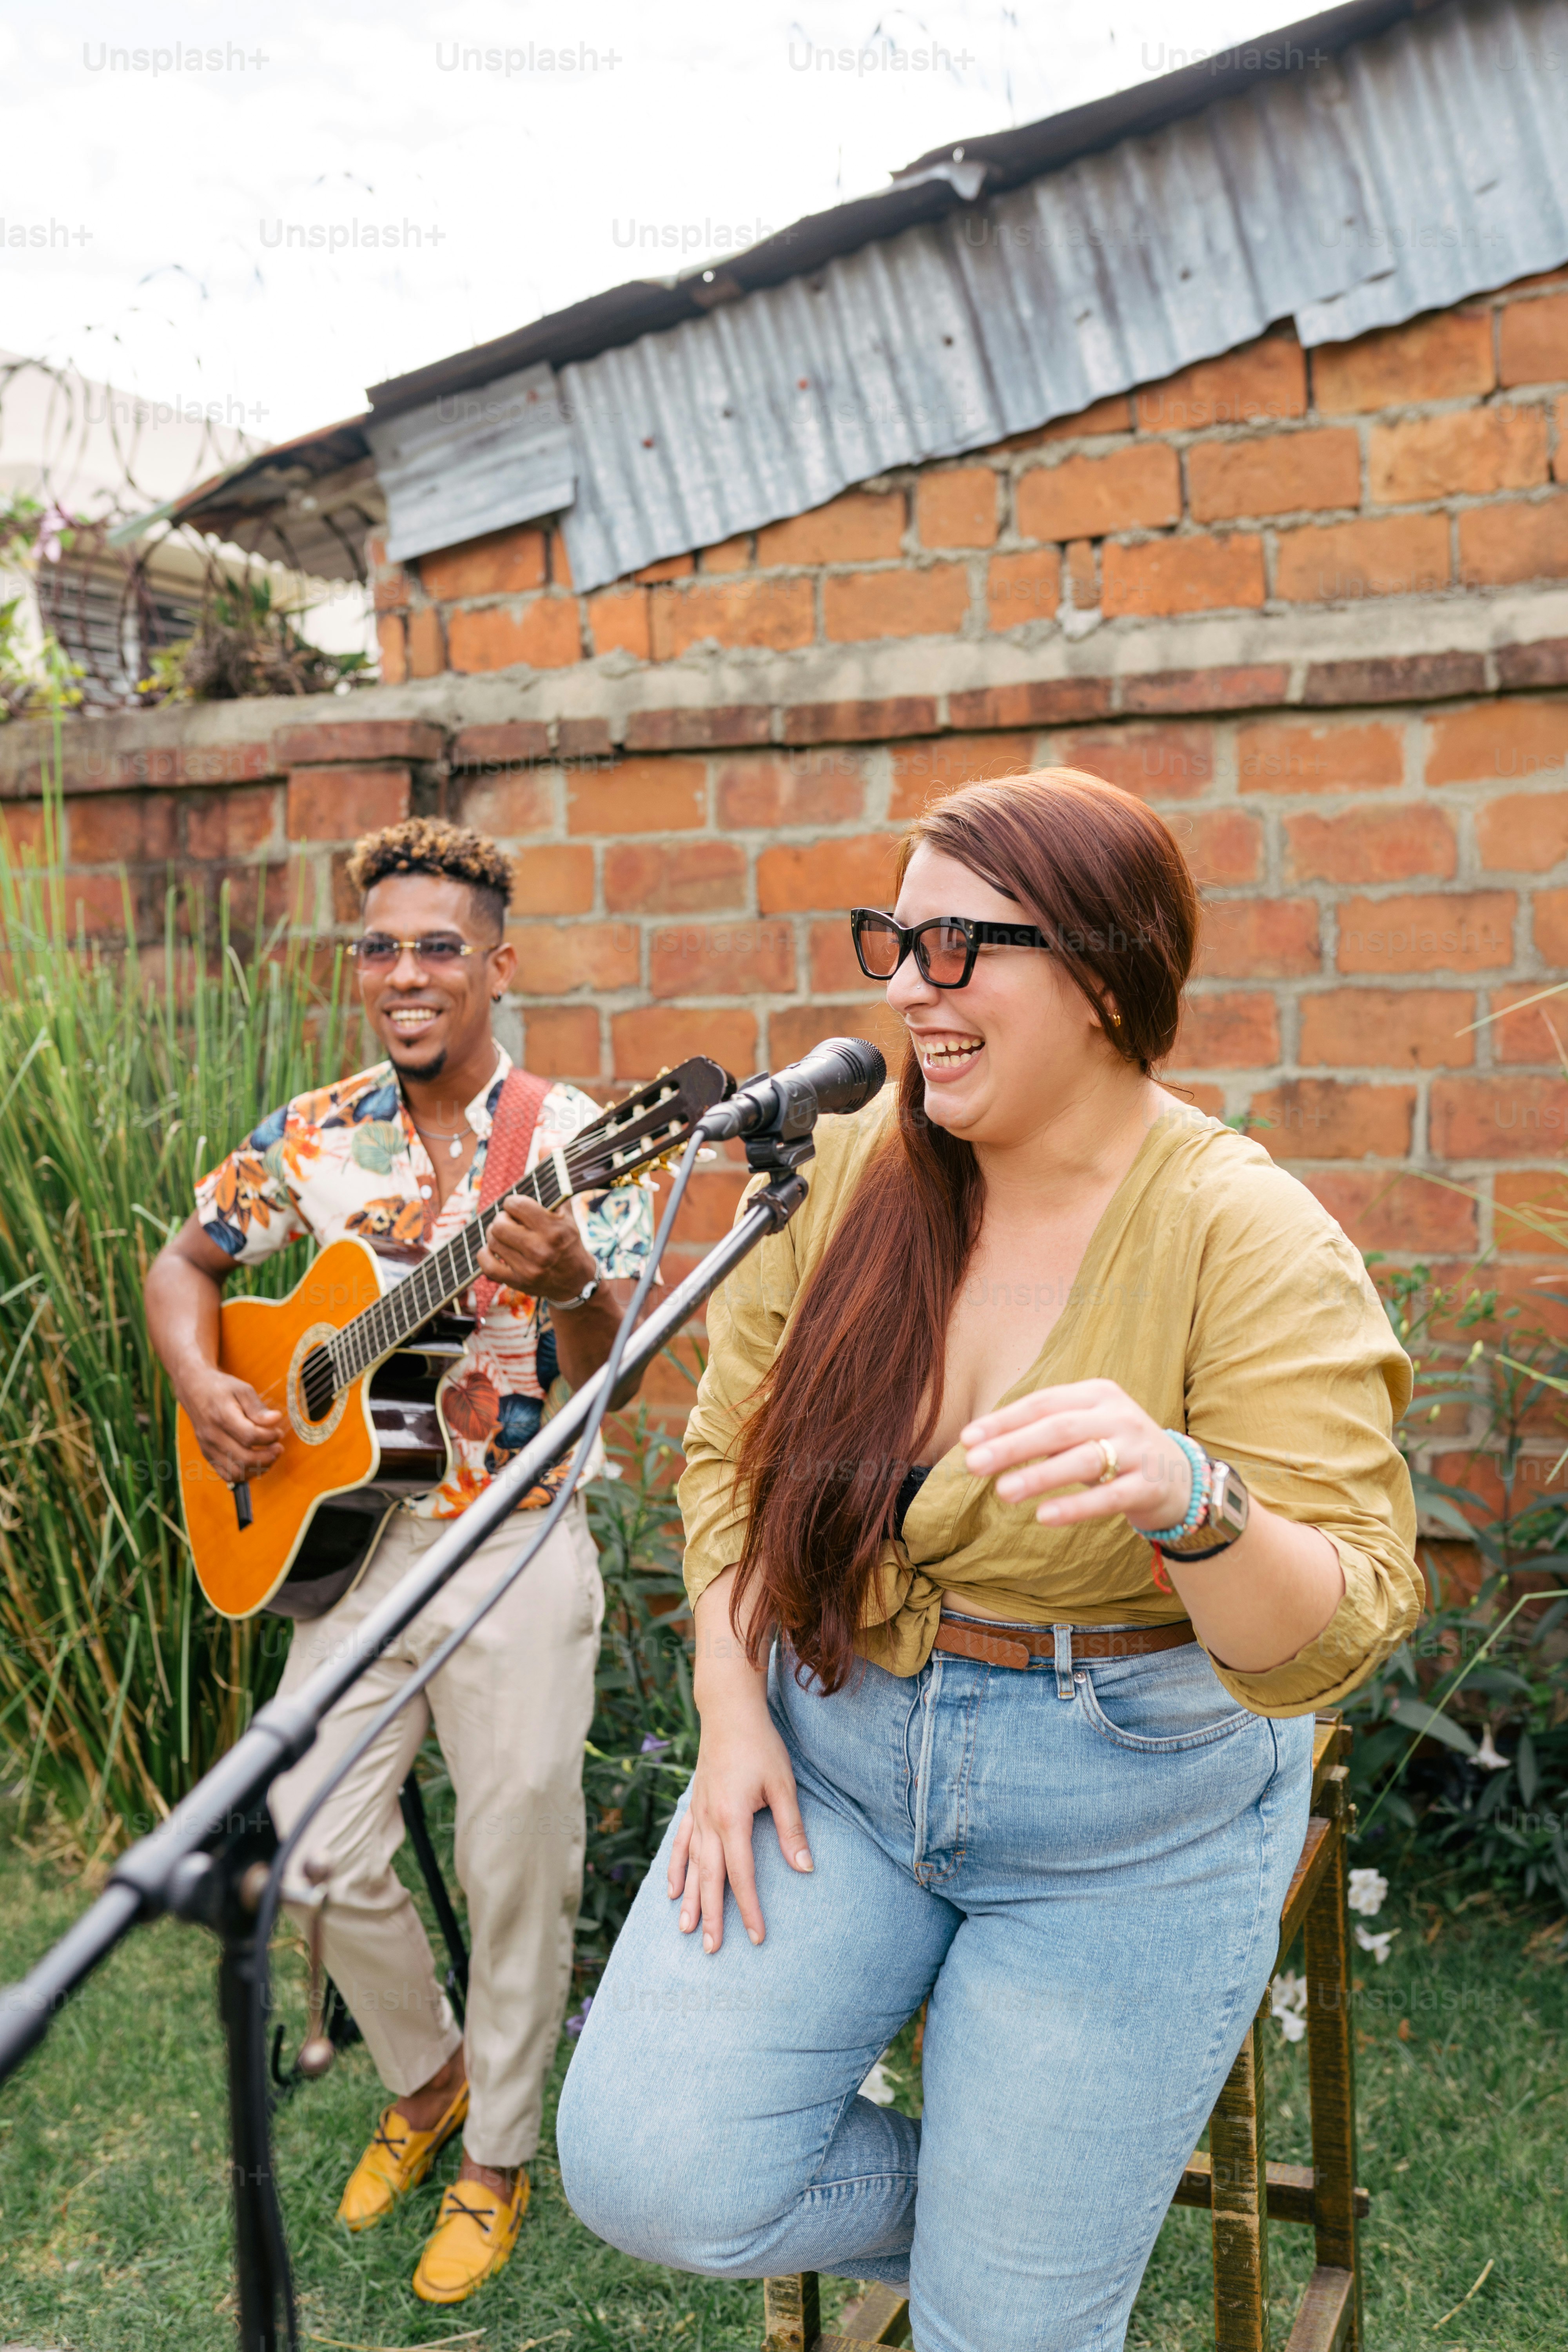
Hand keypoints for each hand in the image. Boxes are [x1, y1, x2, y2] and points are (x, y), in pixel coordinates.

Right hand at [181, 1366, 283, 1483]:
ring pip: (236, 1472)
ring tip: (270, 1456)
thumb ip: (258, 1408)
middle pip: (244, 1458)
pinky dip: (245, 1474)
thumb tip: (276, 1420)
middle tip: (278, 1448)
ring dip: (258, 1468)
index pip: (250, 1436)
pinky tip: (256, 1463)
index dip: (269, 1438)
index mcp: (222, 1416)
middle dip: (268, 1457)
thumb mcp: (242, 1389)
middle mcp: (212, 1436)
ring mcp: (208, 1448)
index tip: (278, 1432)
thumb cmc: (222, 1389)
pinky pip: (227, 1474)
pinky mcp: (207, 1455)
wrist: (194, 1390)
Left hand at [478, 1193, 595, 1302]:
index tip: (516, 1206)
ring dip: (494, 1235)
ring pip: (492, 1241)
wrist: (576, 1281)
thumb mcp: (567, 1213)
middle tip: (509, 1220)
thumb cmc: (568, 1241)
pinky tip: (493, 1249)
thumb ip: (555, 1182)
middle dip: (502, 1218)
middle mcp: (541, 1250)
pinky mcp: (518, 1282)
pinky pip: (487, 1265)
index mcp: (554, 1230)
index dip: (512, 1202)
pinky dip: (485, 1254)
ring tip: (505, 1234)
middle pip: (499, 1224)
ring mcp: (528, 1269)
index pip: (517, 1206)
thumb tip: (542, 1148)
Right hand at [666, 1694, 813, 1954]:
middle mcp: (708, 1821)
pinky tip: (672, 1890)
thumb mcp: (783, 1786)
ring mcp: (697, 1814)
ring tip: (687, 1930)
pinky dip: (676, 1868)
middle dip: (712, 1916)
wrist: (729, 1713)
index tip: (756, 1936)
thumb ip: (791, 1829)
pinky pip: (681, 1843)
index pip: (741, 1874)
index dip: (748, 1907)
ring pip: (691, 1866)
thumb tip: (805, 1869)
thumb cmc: (761, 1746)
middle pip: (710, 1878)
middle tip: (712, 1950)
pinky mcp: (693, 1805)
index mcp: (732, 1819)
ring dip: (690, 1900)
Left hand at [961, 1376, 1191, 1533]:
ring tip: (1002, 1492)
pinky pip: (1109, 1497)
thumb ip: (1043, 1431)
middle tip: (973, 1465)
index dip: (1003, 1421)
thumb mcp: (1084, 1429)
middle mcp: (1119, 1416)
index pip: (1042, 1403)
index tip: (967, 1439)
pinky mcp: (1150, 1486)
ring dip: (1039, 1476)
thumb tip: (980, 1444)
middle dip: (1012, 1446)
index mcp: (1097, 1394)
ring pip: (1083, 1459)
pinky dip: (1076, 1507)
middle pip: (1057, 1428)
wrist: (1180, 1478)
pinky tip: (1044, 1516)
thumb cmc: (1115, 1450)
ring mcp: (1137, 1450)